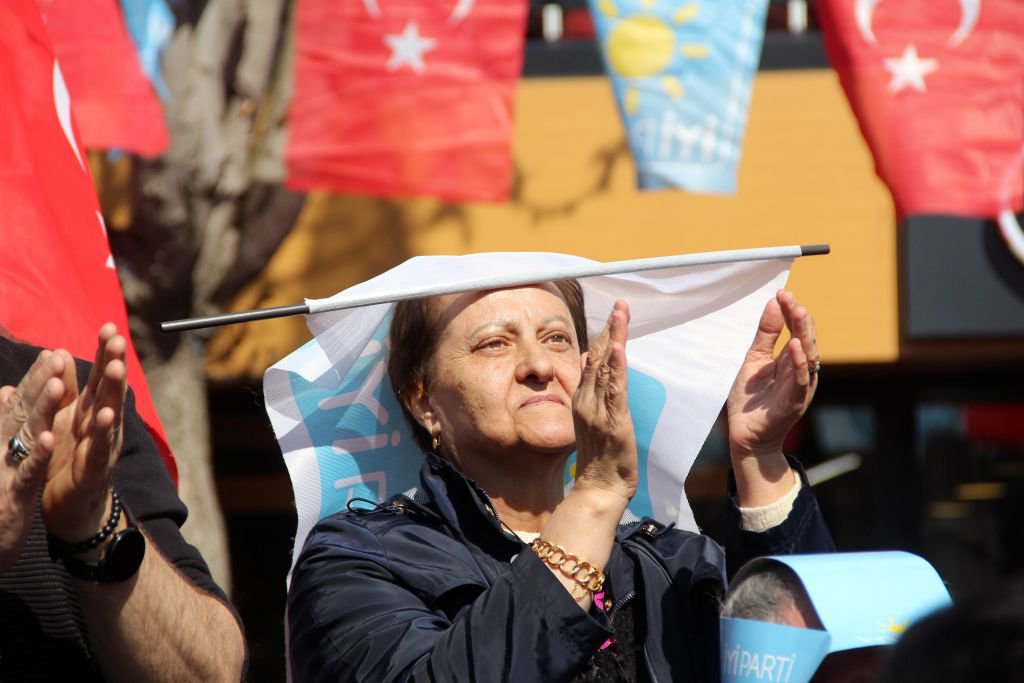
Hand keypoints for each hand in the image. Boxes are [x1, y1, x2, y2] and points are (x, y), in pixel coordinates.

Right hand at [0, 350, 67, 570]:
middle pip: (20, 412)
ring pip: (24, 436)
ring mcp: (3, 472)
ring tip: (57, 385)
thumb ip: (2, 423)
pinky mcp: (11, 499)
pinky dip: (37, 455)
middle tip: (56, 357)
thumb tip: (6, 392)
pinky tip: (50, 437)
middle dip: (39, 384)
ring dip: (40, 410)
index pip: (17, 405)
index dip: (35, 380)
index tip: (53, 354)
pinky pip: (27, 473)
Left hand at [43, 324, 127, 544]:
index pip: (100, 375)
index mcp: (90, 410)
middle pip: (110, 388)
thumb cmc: (67, 460)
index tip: (109, 326)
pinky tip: (107, 416)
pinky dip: (104, 432)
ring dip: (114, 391)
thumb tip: (57, 352)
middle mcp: (102, 423)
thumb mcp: (62, 420)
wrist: (71, 508)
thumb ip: (63, 389)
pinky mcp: (95, 469)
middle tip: (117, 338)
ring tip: (116, 368)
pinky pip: (100, 448)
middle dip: (114, 362)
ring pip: (111, 413)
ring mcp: (103, 445)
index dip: (104, 352)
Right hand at [570, 300, 637, 502]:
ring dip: (614, 338)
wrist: (598, 488)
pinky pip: (614, 390)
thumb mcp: (592, 418)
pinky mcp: (613, 421)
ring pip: (606, 367)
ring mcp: (598, 410)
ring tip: (620, 314)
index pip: (593, 359)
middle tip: (621, 303)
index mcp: (583, 398)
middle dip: (610, 328)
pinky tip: (617, 348)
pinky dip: (616, 367)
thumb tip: (584, 359)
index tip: (614, 312)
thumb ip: (589, 388)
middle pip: (598, 357)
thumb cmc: (600, 457)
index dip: (603, 334)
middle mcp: (587, 400)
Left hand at [727, 290, 818, 464]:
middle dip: (799, 317)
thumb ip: (765, 334)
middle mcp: (800, 371)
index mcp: (791, 359)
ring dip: (804, 334)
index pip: (797, 329)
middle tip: (790, 298)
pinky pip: (801, 380)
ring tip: (797, 313)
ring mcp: (799, 386)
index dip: (790, 311)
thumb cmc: (752, 400)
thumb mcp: (754, 360)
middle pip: (807, 339)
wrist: (745, 434)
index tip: (782, 293)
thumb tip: (773, 303)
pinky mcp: (794, 402)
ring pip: (809, 357)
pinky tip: (796, 347)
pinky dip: (800, 364)